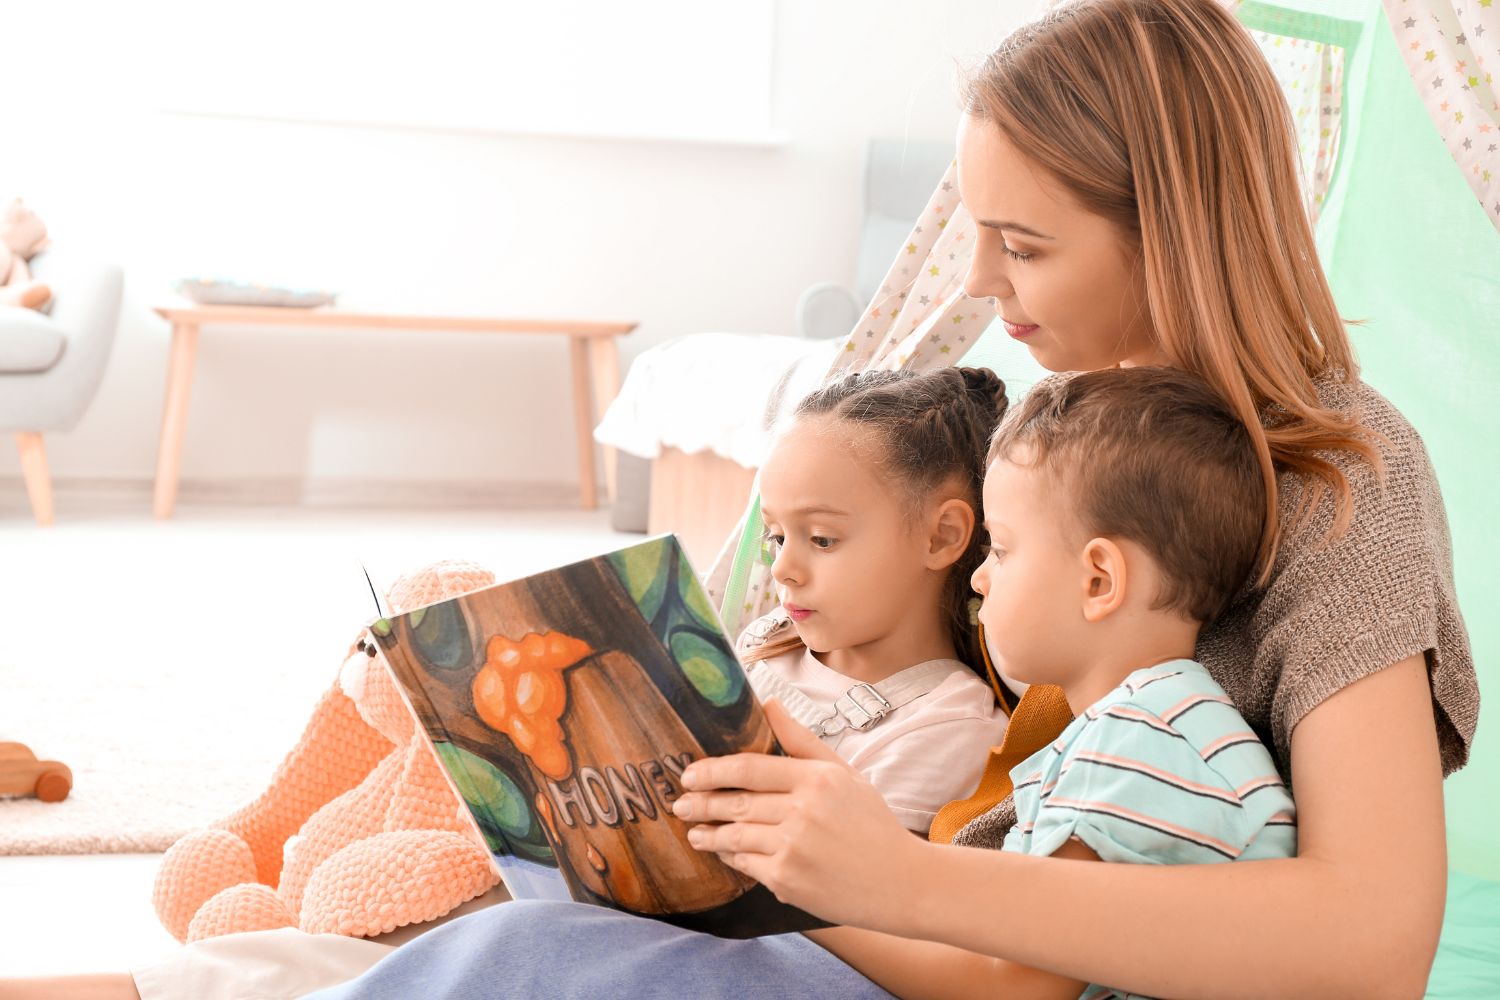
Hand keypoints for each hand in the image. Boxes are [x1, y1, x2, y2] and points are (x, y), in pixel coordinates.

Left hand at [671, 700, 926, 929]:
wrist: (901, 883)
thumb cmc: (871, 824)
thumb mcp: (844, 774)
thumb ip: (802, 740)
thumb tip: (767, 702)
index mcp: (818, 779)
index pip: (750, 768)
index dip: (713, 770)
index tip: (690, 773)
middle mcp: (804, 811)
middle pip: (735, 802)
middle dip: (701, 803)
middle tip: (680, 803)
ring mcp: (793, 847)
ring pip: (734, 835)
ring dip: (709, 834)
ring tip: (695, 833)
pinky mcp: (788, 879)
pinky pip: (746, 864)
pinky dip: (732, 858)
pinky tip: (725, 853)